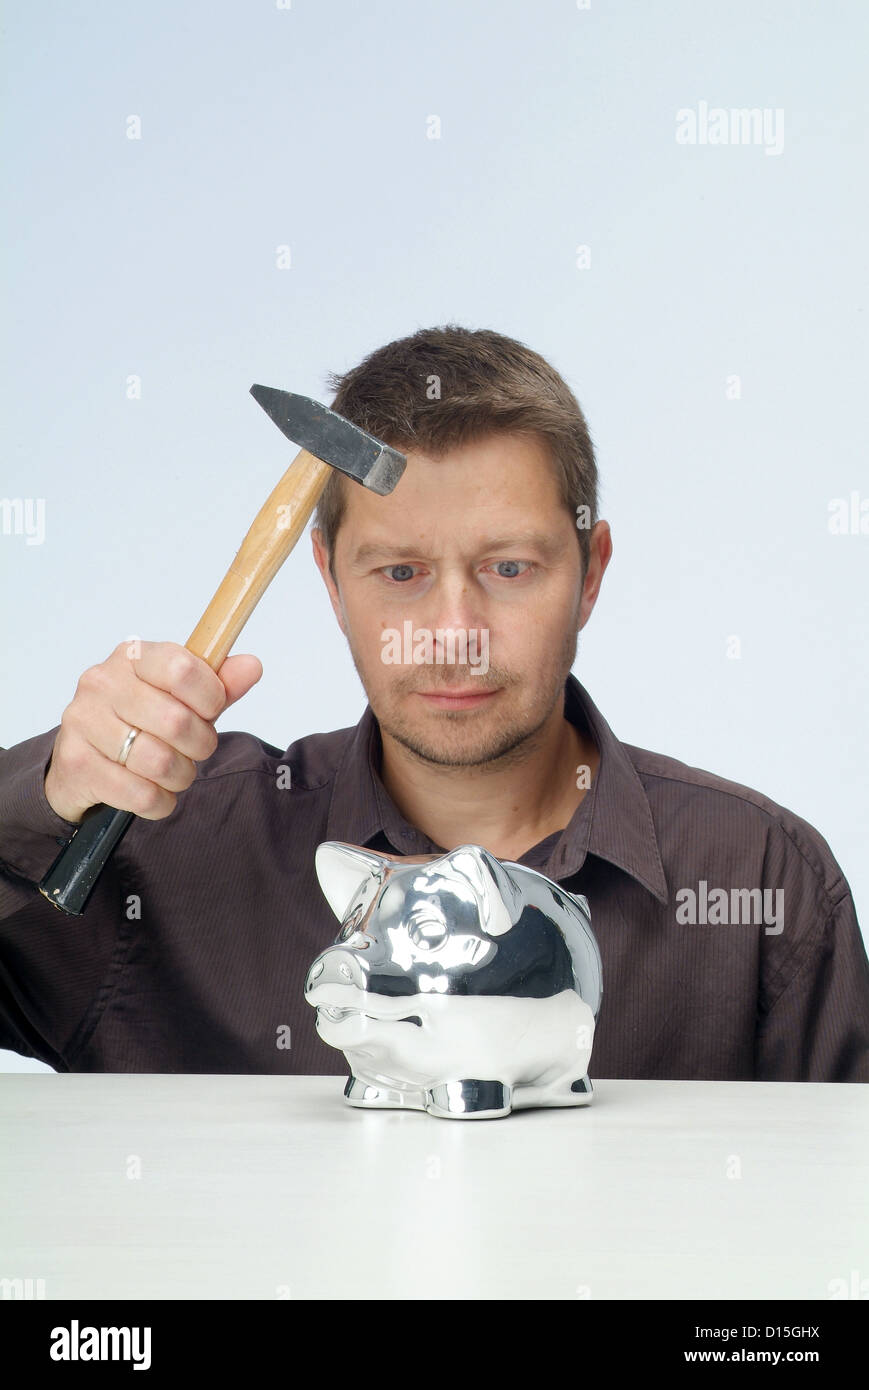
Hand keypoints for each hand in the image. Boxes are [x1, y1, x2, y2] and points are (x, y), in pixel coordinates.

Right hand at [44, 640, 262, 822]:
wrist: (82, 760)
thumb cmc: (139, 722)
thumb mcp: (183, 698)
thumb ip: (220, 685)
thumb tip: (252, 666)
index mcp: (132, 657)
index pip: (182, 668)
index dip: (210, 697)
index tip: (210, 711)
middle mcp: (102, 682)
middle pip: (176, 721)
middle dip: (199, 745)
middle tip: (194, 749)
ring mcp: (83, 721)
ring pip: (158, 762)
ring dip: (180, 776)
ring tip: (174, 771)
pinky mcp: (76, 763)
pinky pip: (139, 793)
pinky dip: (159, 801)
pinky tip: (154, 792)